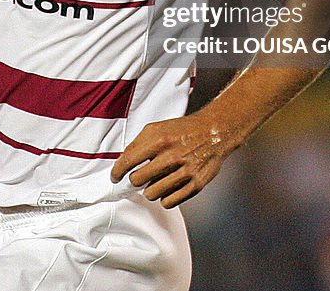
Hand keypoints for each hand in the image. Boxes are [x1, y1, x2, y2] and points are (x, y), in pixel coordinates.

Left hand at [111, 111, 236, 208]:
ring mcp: (185, 172)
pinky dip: (164, 197)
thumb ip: (138, 144)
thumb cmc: (183, 130)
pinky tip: (167, 188)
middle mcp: (172, 156)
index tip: (115, 177)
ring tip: (156, 181)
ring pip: (151, 194)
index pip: (128, 161)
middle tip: (140, 176)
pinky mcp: (196, 185)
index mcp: (159, 139)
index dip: (117, 172)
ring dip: (150, 189)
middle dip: (135, 179)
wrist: (214, 132)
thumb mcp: (156, 128)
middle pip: (138, 180)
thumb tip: (122, 163)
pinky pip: (169, 202)